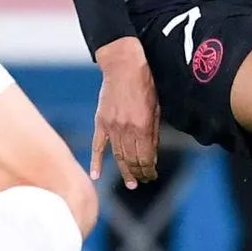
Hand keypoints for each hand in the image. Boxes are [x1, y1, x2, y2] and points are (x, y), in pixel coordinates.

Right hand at [91, 37, 159, 188]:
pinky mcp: (101, 122)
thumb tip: (152, 152)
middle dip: (139, 173)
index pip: (146, 157)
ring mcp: (112, 127)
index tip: (151, 175)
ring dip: (124, 171)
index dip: (149, 169)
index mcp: (142, 126)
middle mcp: (126, 130)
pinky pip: (98, 146)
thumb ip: (153, 131)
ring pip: (118, 156)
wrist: (123, 67)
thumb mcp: (155, 107)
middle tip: (142, 181)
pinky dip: (96, 161)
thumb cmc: (144, 83)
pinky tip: (96, 175)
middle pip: (132, 159)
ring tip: (130, 183)